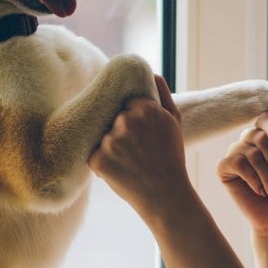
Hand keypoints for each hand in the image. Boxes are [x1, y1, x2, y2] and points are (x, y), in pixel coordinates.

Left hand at [90, 75, 195, 219]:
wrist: (166, 195)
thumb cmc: (171, 158)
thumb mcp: (174, 121)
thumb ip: (162, 94)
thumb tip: (151, 72)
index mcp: (145, 108)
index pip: (127, 103)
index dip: (133, 118)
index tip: (142, 134)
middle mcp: (126, 121)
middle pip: (113, 118)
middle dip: (121, 131)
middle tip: (136, 151)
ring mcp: (110, 140)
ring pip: (102, 135)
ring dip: (110, 147)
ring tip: (128, 162)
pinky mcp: (98, 159)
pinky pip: (93, 154)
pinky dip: (101, 162)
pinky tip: (119, 171)